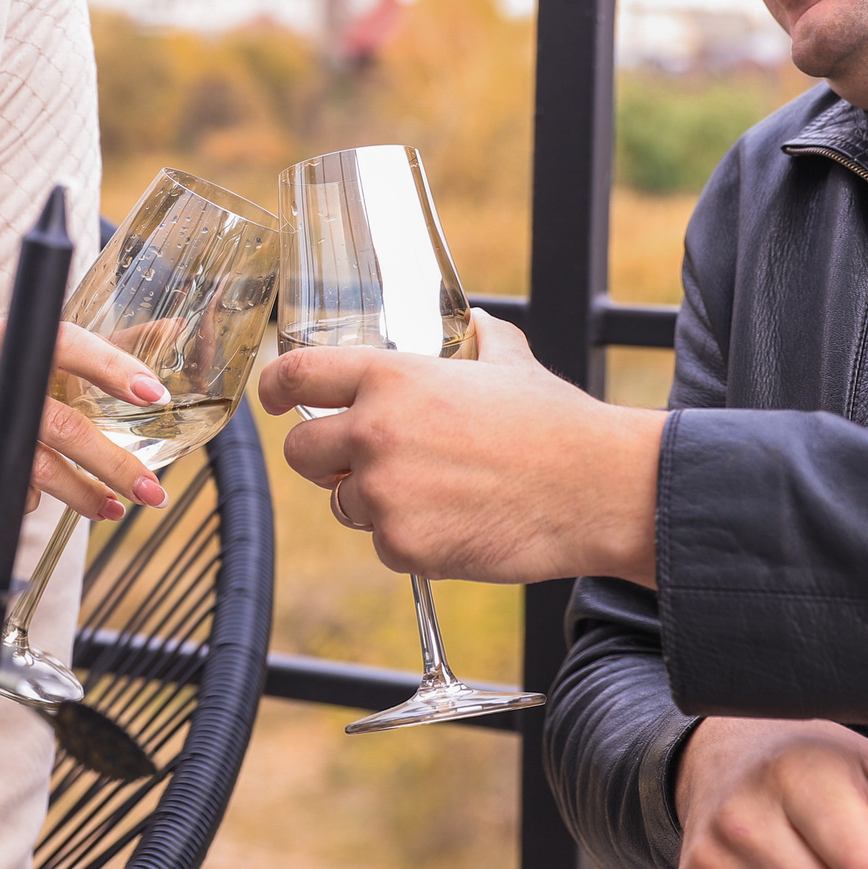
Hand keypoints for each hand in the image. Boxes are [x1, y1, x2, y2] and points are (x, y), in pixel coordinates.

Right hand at [0, 319, 169, 539]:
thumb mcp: (30, 367)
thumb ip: (101, 352)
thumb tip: (174, 329)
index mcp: (0, 337)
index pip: (65, 344)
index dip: (112, 368)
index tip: (153, 395)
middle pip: (60, 422)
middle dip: (114, 463)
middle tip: (150, 490)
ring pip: (36, 464)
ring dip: (83, 493)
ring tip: (113, 508)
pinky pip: (1, 490)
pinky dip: (26, 500)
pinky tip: (33, 501)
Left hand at [257, 312, 664, 586]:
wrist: (595, 489)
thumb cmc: (556, 425)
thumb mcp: (511, 362)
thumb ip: (480, 339)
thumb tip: (476, 321)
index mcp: (390, 378)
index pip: (297, 375)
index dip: (275, 388)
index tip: (271, 399)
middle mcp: (374, 432)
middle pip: (301, 452)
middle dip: (323, 460)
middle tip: (365, 464)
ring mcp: (384, 494)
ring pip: (342, 505)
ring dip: (374, 504)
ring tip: (436, 494)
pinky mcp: (402, 546)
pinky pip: (381, 546)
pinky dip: (409, 543)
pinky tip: (456, 525)